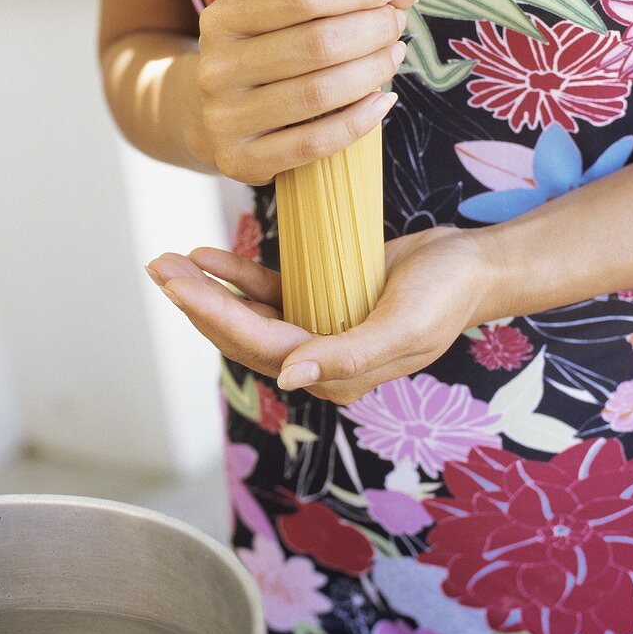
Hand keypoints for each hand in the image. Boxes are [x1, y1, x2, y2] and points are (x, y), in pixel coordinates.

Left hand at [146, 225, 497, 405]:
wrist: (474, 266)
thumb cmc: (446, 295)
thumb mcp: (405, 327)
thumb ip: (348, 356)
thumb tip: (290, 377)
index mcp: (337, 375)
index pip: (263, 348)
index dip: (216, 317)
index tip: (178, 285)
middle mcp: (320, 358)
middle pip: (244, 334)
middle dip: (198, 304)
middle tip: (158, 267)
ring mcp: (318, 329)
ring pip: (249, 314)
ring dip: (210, 291)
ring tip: (170, 262)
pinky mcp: (320, 300)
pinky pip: (270, 292)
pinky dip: (239, 277)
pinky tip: (209, 257)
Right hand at [196, 0, 414, 184]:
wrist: (212, 119)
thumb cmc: (264, 56)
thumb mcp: (278, 17)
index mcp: (222, 19)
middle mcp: (217, 68)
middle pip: (315, 43)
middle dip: (371, 30)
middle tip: (395, 27)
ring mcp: (225, 118)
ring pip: (318, 93)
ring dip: (372, 71)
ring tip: (393, 57)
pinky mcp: (241, 159)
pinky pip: (314, 143)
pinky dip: (359, 121)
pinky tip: (383, 102)